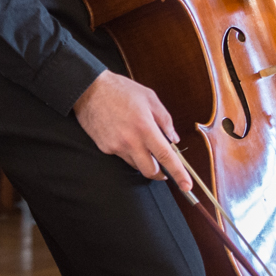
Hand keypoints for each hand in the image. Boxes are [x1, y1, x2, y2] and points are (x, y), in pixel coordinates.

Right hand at [73, 71, 192, 193]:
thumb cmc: (120, 90)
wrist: (89, 89)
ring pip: (136, 165)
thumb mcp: (149, 97)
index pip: (166, 157)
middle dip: (160, 172)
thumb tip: (173, 139)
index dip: (178, 173)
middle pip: (150, 171)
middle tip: (164, 167)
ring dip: (143, 160)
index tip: (186, 185)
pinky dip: (128, 152)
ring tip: (141, 142)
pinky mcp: (105, 148)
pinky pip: (122, 157)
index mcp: (145, 127)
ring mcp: (116, 146)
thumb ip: (165, 119)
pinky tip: (125, 136)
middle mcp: (131, 141)